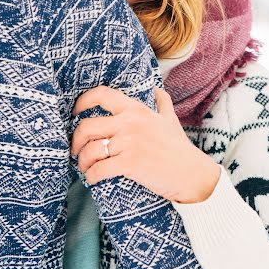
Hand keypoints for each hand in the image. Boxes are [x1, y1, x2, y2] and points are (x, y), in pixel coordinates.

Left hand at [71, 86, 220, 203]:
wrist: (192, 174)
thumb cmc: (179, 147)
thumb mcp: (170, 119)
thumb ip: (161, 102)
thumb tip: (156, 89)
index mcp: (136, 109)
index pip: (102, 95)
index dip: (82, 102)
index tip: (76, 112)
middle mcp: (130, 122)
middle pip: (87, 126)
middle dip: (76, 140)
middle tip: (77, 149)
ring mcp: (128, 143)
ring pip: (90, 150)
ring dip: (82, 161)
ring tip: (85, 167)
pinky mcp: (129, 164)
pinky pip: (98, 170)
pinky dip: (91, 176)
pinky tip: (92, 179)